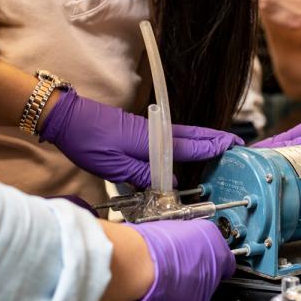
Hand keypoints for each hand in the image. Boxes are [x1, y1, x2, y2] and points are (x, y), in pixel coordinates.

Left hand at [39, 88, 242, 186]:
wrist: (66, 118)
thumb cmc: (88, 141)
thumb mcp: (115, 166)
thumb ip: (143, 175)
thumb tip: (169, 183)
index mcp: (152, 141)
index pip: (191, 145)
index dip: (213, 147)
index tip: (233, 147)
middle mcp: (153, 132)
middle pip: (192, 135)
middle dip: (214, 139)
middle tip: (234, 143)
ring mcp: (145, 129)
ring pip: (181, 134)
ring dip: (200, 139)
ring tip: (216, 145)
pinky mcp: (136, 131)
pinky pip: (167, 137)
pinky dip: (182, 141)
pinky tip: (182, 150)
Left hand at [126, 219, 235, 300]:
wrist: (139, 264)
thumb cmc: (168, 281)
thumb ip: (205, 294)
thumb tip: (197, 295)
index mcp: (221, 252)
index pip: (228, 265)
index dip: (219, 277)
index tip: (211, 283)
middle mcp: (205, 232)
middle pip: (208, 251)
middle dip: (199, 265)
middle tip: (187, 281)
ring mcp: (183, 226)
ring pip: (188, 243)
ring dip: (181, 257)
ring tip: (169, 275)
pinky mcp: (163, 223)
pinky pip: (170, 239)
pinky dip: (166, 251)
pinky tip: (156, 266)